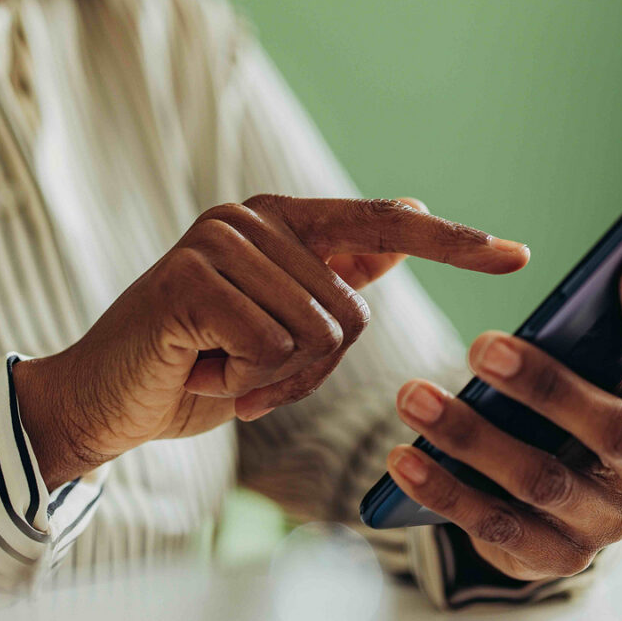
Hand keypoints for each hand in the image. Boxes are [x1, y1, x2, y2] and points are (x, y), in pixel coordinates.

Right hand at [14, 195, 528, 488]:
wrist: (104, 402)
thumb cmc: (196, 367)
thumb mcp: (279, 326)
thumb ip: (333, 276)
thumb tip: (404, 227)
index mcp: (281, 222)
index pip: (383, 225)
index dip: (454, 244)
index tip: (517, 255)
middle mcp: (250, 218)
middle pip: (352, 311)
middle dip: (311, 370)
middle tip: (251, 377)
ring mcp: (216, 241)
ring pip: (315, 333)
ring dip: (276, 381)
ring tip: (222, 371)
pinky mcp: (188, 278)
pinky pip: (270, 347)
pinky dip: (247, 383)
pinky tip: (203, 372)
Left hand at [385, 253, 621, 580]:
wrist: (565, 519)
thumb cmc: (585, 421)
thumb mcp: (612, 376)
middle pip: (608, 429)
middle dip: (545, 385)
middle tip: (481, 344)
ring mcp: (600, 526)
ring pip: (539, 479)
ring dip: (471, 436)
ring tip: (412, 395)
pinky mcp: (550, 560)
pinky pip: (493, 527)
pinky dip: (444, 490)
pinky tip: (403, 457)